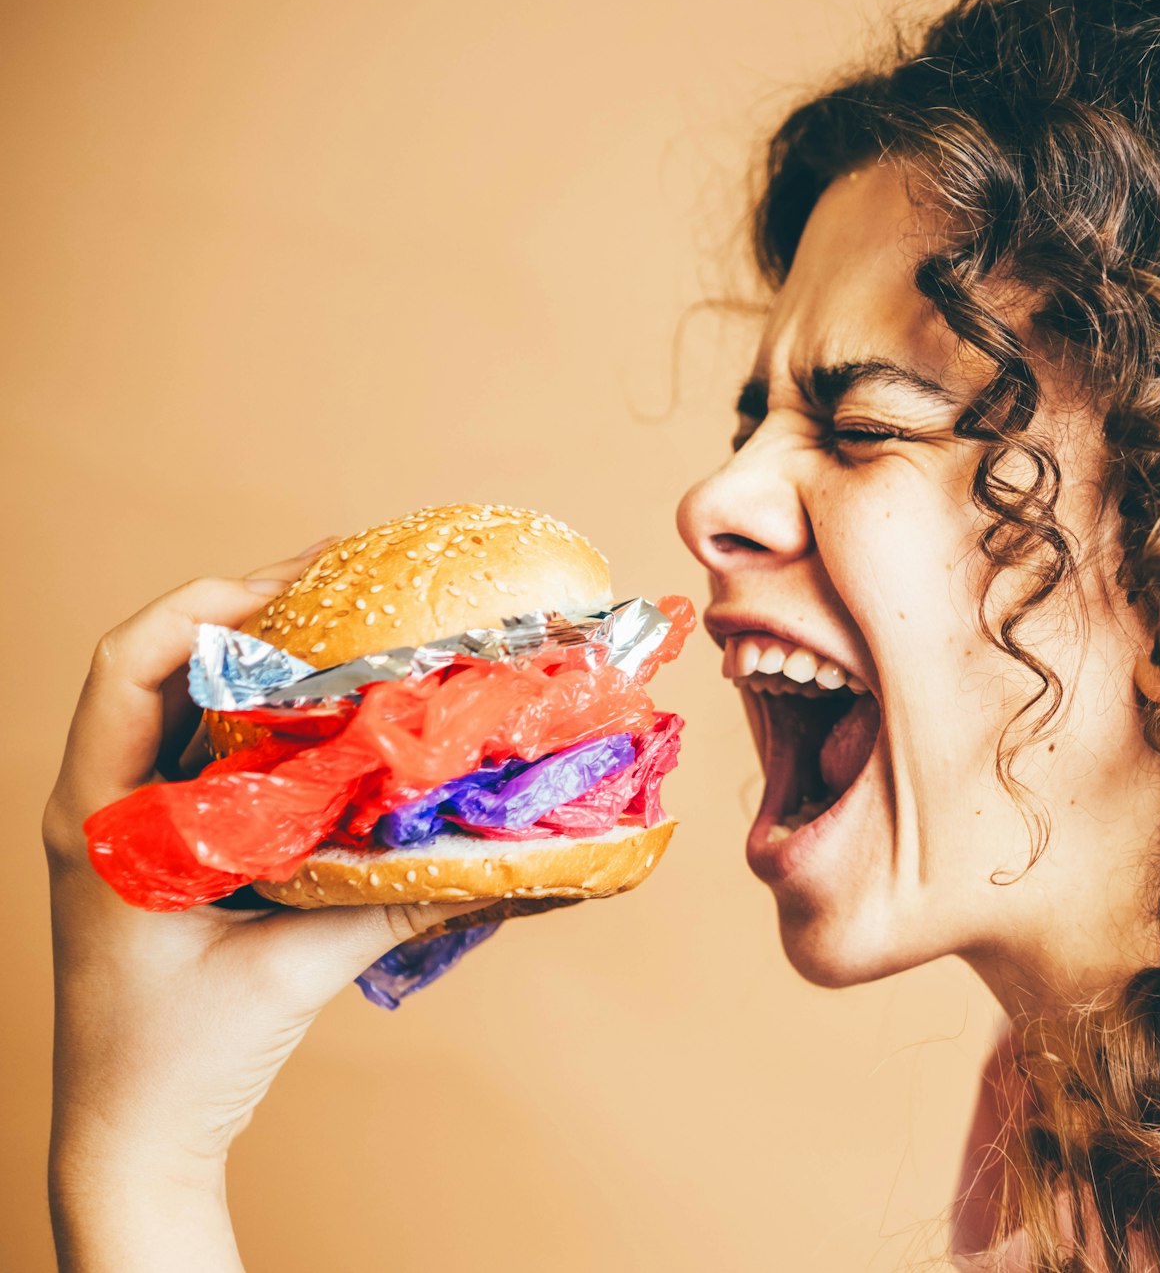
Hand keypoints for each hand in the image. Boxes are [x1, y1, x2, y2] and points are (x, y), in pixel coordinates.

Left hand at [44, 550, 484, 1271]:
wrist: (133, 1142)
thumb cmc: (174, 1063)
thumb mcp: (288, 973)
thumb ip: (388, 903)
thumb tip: (499, 855)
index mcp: (99, 819)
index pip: (125, 666)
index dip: (203, 609)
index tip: (293, 590)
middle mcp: (109, 807)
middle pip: (166, 667)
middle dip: (256, 613)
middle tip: (352, 577)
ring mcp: (138, 829)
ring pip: (196, 708)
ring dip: (272, 663)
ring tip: (358, 623)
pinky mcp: (176, 855)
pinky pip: (224, 761)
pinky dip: (282, 725)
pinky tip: (349, 717)